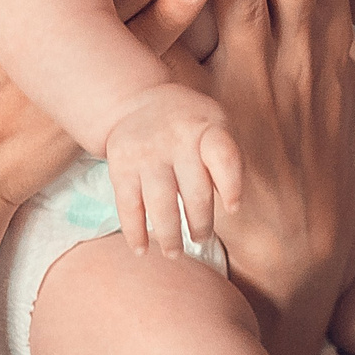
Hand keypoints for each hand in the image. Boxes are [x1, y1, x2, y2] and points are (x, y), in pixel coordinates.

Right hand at [101, 85, 242, 250]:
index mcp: (207, 128)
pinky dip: (135, 232)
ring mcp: (146, 153)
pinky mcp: (121, 165)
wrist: (137, 102)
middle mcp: (177, 139)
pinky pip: (128, 205)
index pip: (224, 157)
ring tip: (175, 253)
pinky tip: (141, 250)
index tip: (233, 209)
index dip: (231, 186)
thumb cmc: (189, 125)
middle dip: (201, 224)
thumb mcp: (215, 124)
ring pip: (161, 204)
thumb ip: (227, 159)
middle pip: (195, 191)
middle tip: (201, 238)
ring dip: (169, 235)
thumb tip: (231, 208)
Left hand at [200, 0, 354, 354]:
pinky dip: (203, 9)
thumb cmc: (295, 185)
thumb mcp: (318, 107)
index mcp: (325, 46)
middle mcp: (303, 58)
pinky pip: (214, 54)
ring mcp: (267, 87)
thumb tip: (314, 12)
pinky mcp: (228, 121)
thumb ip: (311, 55)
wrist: (297, 274)